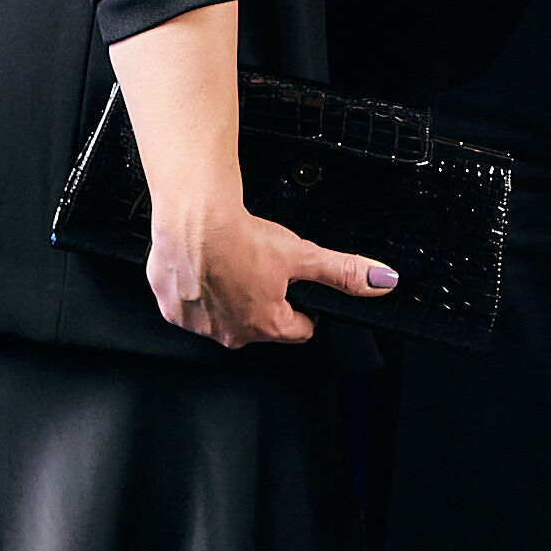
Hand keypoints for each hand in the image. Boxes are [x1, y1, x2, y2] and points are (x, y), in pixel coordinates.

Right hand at [146, 201, 397, 350]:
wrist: (192, 218)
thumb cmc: (239, 237)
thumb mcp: (302, 254)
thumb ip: (343, 271)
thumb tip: (380, 281)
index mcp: (266, 326)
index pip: (299, 330)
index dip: (306, 309)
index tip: (300, 292)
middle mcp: (230, 333)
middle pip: (259, 324)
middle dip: (263, 300)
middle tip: (260, 269)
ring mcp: (198, 323)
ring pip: (221, 314)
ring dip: (228, 296)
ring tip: (230, 264)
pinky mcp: (170, 307)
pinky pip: (188, 303)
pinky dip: (196, 287)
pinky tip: (203, 266)